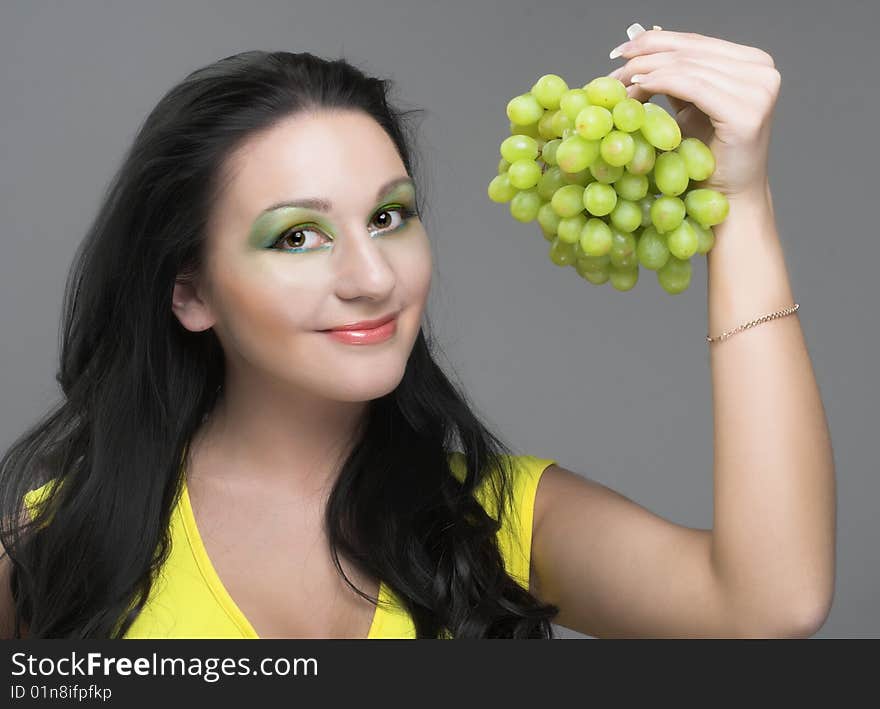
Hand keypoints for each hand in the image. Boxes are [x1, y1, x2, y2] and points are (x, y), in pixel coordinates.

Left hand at [607, 28, 780, 201]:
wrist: (728, 198)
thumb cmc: (708, 159)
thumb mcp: (691, 108)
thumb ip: (677, 77)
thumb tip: (642, 42)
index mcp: (753, 63)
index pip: (696, 42)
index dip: (655, 40)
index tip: (621, 49)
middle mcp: (762, 70)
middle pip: (690, 51)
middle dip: (645, 57)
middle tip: (614, 66)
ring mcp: (758, 89)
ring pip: (687, 67)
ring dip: (646, 72)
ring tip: (619, 85)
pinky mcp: (746, 111)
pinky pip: (691, 86)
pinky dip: (659, 84)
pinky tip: (636, 89)